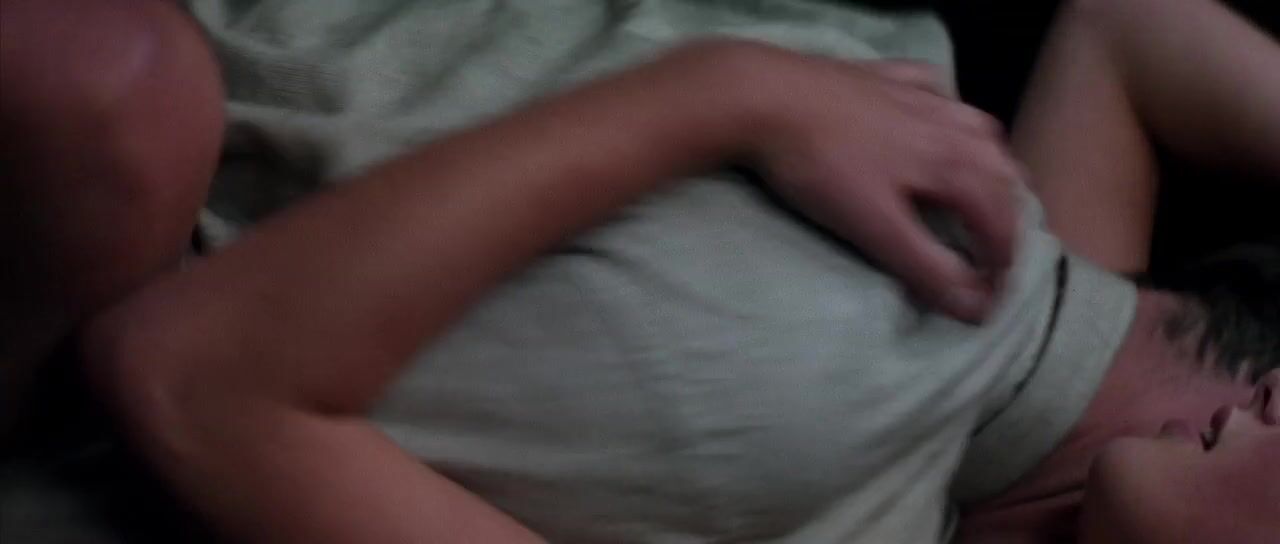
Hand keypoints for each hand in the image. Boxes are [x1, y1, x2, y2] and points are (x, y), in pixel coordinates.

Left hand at [720, 44, 1022, 321]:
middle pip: (1000, 169)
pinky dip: (949, 111)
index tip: (996, 290)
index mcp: (954, 162)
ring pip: (976, 126)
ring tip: (980, 188)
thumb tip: (979, 307)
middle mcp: (948, 123)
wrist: (762, 94)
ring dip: (989, 163)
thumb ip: (927, 266)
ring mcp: (916, 94)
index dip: (1004, 257)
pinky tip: (935, 117)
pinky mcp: (883, 76)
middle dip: (1006, 211)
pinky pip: (935, 90)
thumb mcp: (874, 226)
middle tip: (993, 246)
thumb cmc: (819, 166)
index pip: (1000, 216)